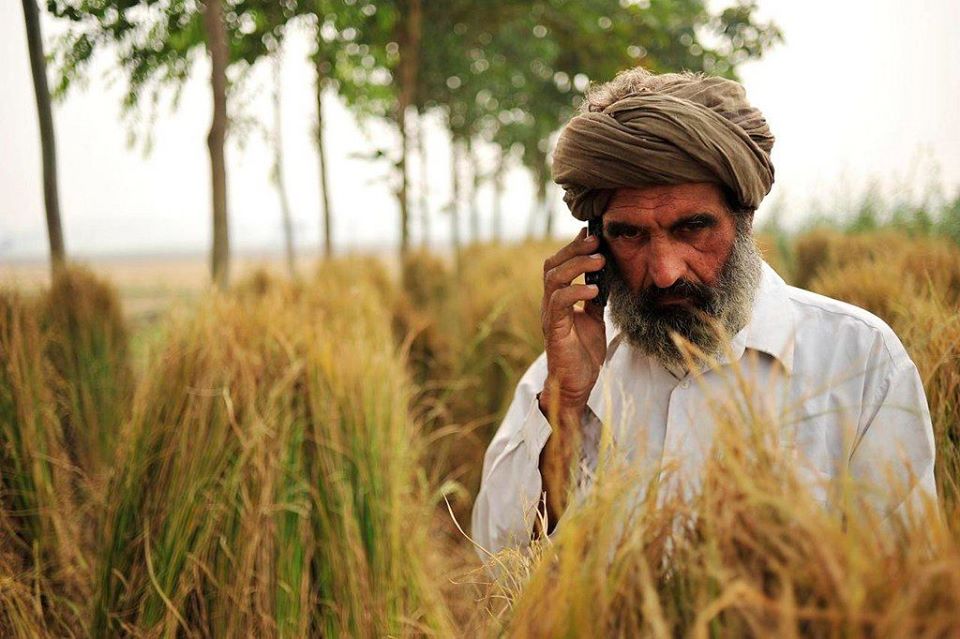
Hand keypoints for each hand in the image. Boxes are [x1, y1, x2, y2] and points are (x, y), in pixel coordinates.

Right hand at [539, 226, 606, 414]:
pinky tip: (593, 290)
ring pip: (553, 279)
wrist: (576, 384)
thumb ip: (594, 300)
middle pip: (552, 266)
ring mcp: (550, 316)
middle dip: (574, 249)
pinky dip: (575, 292)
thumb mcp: (594, 320)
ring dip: (577, 266)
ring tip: (599, 261)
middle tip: (596, 241)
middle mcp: (550, 304)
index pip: (559, 265)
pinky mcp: (555, 330)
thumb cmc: (583, 353)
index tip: (592, 234)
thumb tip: (603, 278)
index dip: (573, 247)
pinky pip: (559, 303)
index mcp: (558, 300)